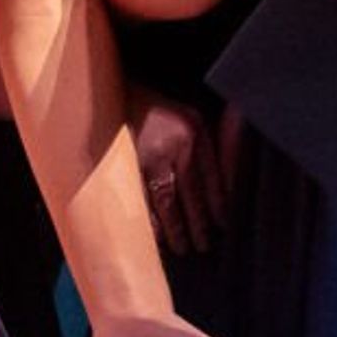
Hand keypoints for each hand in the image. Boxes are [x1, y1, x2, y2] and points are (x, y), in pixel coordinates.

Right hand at [135, 93, 229, 255]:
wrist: (110, 89)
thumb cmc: (151, 105)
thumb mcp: (187, 114)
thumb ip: (209, 142)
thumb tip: (227, 178)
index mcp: (195, 130)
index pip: (213, 178)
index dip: (219, 205)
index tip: (222, 224)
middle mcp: (177, 144)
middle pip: (192, 196)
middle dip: (198, 225)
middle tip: (203, 245)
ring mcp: (150, 155)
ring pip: (167, 203)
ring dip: (176, 230)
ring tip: (182, 247)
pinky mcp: (126, 165)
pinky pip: (141, 201)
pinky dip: (149, 223)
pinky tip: (155, 238)